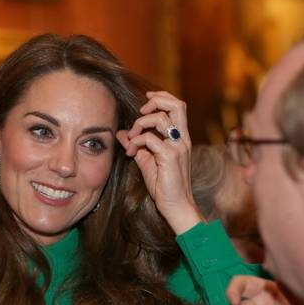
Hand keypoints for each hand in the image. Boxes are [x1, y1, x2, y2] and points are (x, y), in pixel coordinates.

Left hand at [116, 91, 203, 234]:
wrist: (175, 206)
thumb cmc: (164, 186)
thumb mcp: (147, 161)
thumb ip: (136, 145)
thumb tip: (121, 133)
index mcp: (180, 138)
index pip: (177, 106)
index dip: (162, 98)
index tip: (145, 102)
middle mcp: (182, 139)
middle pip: (177, 104)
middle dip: (156, 101)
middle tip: (141, 110)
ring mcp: (178, 147)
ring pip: (160, 118)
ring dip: (140, 124)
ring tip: (132, 138)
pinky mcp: (170, 156)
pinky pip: (149, 138)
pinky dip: (136, 141)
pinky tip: (131, 152)